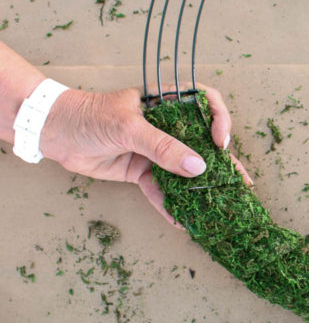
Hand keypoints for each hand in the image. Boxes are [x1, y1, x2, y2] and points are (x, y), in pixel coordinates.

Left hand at [38, 84, 252, 225]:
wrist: (53, 134)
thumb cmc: (88, 116)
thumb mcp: (129, 127)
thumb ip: (163, 147)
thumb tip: (199, 167)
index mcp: (167, 102)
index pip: (206, 103)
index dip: (219, 120)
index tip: (220, 142)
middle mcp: (167, 125)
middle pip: (203, 142)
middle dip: (223, 163)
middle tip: (241, 183)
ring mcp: (155, 150)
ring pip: (185, 169)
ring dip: (201, 188)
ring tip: (221, 206)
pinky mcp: (142, 171)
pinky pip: (162, 190)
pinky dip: (171, 205)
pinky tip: (183, 221)